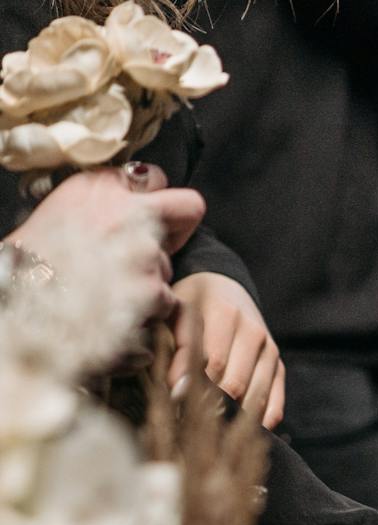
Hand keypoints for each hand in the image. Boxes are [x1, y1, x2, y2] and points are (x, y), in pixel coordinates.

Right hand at [8, 164, 203, 321]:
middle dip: (176, 230)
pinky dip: (146, 319)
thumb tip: (125, 215)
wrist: (17, 314)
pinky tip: (114, 321)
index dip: (153, 201)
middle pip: (185, 208)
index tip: (148, 218)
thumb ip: (97, 211)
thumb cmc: (25, 271)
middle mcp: (125, 211)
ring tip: (107, 299)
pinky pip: (166, 305)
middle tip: (152, 256)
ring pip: (169, 268)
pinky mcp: (153, 291)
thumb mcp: (54, 219)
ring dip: (149, 286)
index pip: (153, 177)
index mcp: (94, 187)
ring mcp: (144, 252)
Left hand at [169, 272, 285, 426]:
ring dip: (234, 418)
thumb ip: (177, 349)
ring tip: (212, 431)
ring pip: (256, 396)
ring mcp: (270, 351)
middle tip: (190, 422)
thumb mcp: (176, 316)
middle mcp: (254, 332)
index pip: (214, 363)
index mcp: (226, 314)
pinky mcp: (279, 366)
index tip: (175, 404)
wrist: (223, 287)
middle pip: (236, 383)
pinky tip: (242, 430)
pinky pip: (276, 401)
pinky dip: (261, 420)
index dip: (194, 388)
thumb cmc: (191, 305)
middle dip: (212, 406)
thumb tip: (177, 390)